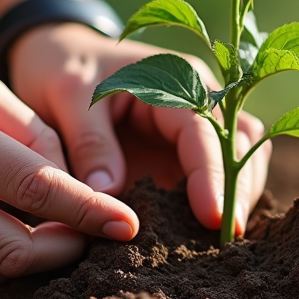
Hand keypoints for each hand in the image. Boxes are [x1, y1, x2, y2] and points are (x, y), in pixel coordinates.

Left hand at [7, 23, 271, 234]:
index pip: (205, 129)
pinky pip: (217, 175)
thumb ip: (89, 141)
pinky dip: (219, 200)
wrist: (57, 55)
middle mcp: (197, 99)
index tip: (213, 218)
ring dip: (236, 197)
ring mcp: (195, 126)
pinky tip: (204, 232)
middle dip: (238, 191)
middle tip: (226, 239)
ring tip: (219, 242)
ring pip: (241, 158)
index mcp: (173, 80)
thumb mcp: (66, 94)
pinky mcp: (184, 151)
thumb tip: (110, 194)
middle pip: (240, 144)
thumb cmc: (62, 66)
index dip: (212, 175)